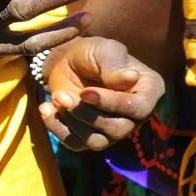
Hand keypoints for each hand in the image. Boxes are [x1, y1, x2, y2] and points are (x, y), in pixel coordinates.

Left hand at [39, 36, 164, 150]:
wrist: (70, 62)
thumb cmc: (94, 53)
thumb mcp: (105, 51)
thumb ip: (116, 66)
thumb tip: (131, 78)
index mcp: (148, 90)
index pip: (139, 108)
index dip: (113, 104)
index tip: (86, 92)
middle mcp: (135, 115)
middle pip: (119, 129)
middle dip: (88, 114)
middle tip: (64, 96)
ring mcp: (114, 128)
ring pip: (98, 141)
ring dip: (74, 122)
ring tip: (58, 97)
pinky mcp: (90, 136)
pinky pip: (77, 144)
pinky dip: (58, 129)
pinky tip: (47, 109)